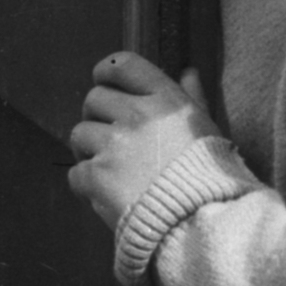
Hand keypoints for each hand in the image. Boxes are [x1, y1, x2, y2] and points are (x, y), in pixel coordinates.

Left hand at [68, 51, 219, 229]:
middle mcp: (137, 115)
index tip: (106, 84)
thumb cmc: (210, 175)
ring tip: (106, 166)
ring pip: (79, 133)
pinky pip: (75, 172)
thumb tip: (188, 71)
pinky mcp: (97, 177)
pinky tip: (104, 193)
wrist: (201, 221)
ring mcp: (114, 145)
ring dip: (88, 150)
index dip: (107, 72)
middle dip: (97, 116)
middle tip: (109, 136)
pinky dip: (86, 183)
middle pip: (94, 98)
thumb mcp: (208, 129)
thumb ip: (194, 97)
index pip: (122, 64)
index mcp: (165, 99)